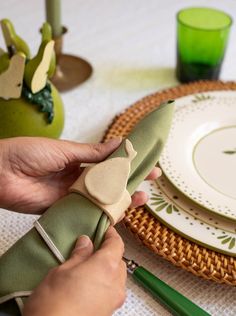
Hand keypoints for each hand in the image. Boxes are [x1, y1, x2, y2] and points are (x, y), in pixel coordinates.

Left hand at [0, 137, 160, 213]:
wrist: (1, 172)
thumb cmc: (30, 153)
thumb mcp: (66, 150)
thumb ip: (93, 152)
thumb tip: (120, 142)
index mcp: (80, 161)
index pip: (110, 162)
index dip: (129, 162)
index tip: (148, 160)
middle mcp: (79, 179)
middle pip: (110, 183)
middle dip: (132, 182)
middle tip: (153, 181)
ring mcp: (73, 196)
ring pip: (102, 200)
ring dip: (122, 200)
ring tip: (142, 199)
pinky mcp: (64, 211)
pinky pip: (86, 213)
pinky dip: (102, 215)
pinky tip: (119, 215)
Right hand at [23, 227, 125, 315]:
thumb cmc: (54, 303)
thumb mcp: (62, 271)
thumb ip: (79, 255)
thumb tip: (86, 243)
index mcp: (107, 267)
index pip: (117, 244)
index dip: (111, 235)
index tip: (105, 229)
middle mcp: (116, 284)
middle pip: (119, 261)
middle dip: (109, 253)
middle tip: (93, 248)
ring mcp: (114, 300)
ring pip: (117, 278)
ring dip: (108, 269)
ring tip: (89, 267)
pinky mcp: (109, 313)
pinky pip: (112, 291)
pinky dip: (105, 283)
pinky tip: (88, 285)